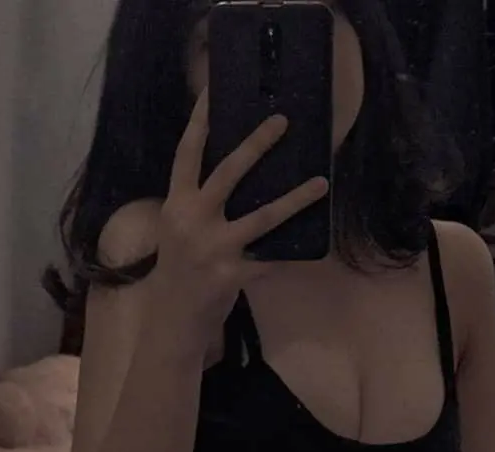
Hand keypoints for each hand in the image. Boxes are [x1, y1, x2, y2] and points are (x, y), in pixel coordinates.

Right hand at [150, 89, 328, 344]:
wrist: (172, 316)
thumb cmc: (179, 269)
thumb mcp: (179, 230)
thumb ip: (199, 204)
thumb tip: (239, 177)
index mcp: (176, 205)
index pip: (186, 155)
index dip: (198, 122)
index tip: (213, 92)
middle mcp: (191, 221)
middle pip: (227, 173)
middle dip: (255, 145)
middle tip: (282, 121)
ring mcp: (212, 248)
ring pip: (262, 216)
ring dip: (295, 198)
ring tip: (321, 182)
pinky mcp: (231, 275)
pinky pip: (270, 259)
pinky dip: (290, 253)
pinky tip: (313, 246)